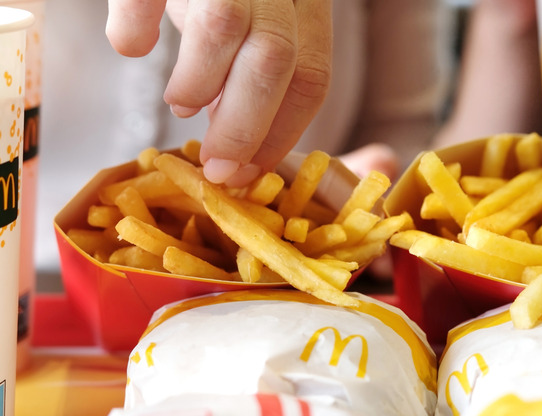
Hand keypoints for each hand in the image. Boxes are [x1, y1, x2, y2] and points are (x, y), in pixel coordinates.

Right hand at [106, 0, 332, 185]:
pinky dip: (136, 24)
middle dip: (245, 127)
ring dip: (198, 84)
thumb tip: (240, 145)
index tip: (249, 173)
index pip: (310, 76)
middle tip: (216, 168)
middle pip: (276, 58)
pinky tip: (130, 44)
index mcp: (306, 0)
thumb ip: (258, 76)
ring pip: (225, 26)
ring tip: (180, 106)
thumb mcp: (260, 24)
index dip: (282, 132)